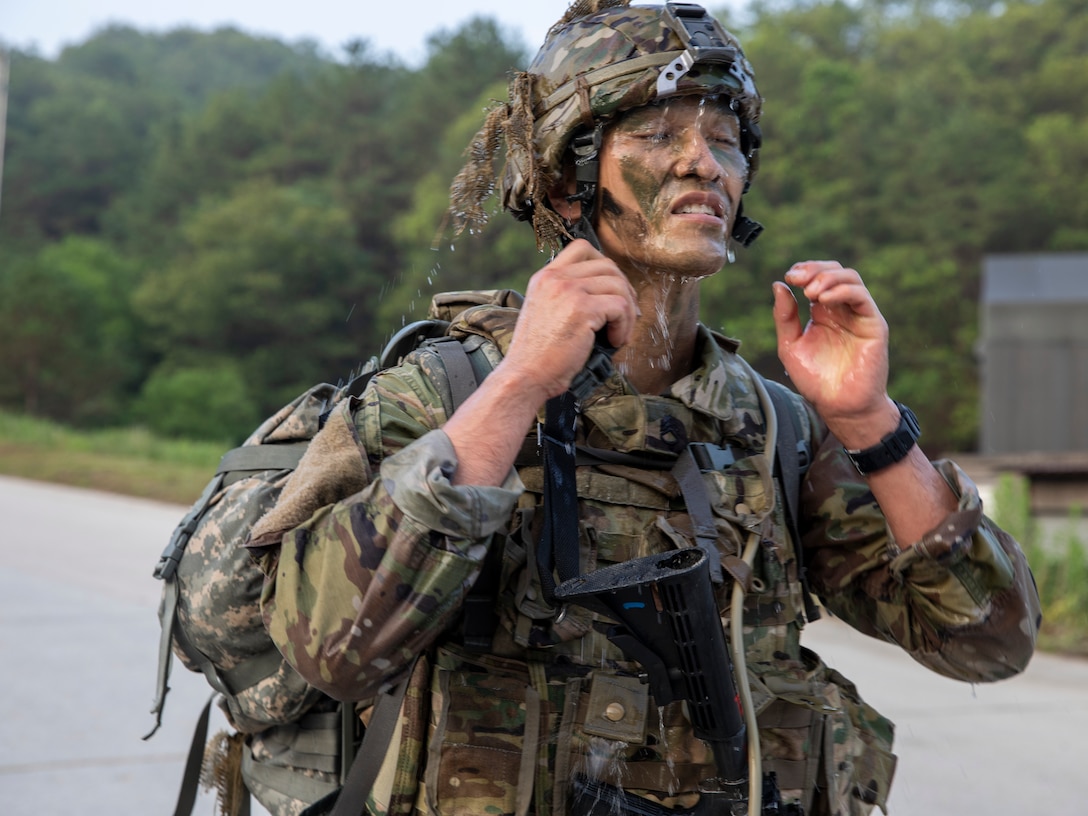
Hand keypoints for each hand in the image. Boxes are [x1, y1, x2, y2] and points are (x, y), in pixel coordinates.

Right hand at [501, 239, 638, 400]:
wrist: (525, 376)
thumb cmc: (537, 355)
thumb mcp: (543, 312)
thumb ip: (564, 297)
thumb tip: (601, 295)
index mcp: (545, 277)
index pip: (581, 249)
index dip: (604, 264)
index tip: (610, 289)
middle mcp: (555, 278)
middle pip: (607, 265)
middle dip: (624, 289)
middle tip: (626, 313)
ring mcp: (569, 291)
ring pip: (618, 284)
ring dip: (627, 310)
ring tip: (619, 333)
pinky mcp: (583, 309)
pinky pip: (620, 306)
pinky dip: (625, 325)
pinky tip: (615, 341)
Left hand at [772, 261, 894, 440]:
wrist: (838, 406)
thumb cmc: (816, 380)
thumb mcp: (790, 346)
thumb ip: (785, 317)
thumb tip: (778, 285)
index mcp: (823, 312)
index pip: (818, 277)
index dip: (805, 270)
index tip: (789, 277)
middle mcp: (842, 310)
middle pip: (835, 272)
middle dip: (814, 269)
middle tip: (797, 278)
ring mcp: (859, 315)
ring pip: (851, 279)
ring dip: (828, 278)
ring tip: (810, 292)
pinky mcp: (874, 325)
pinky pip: (862, 298)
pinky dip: (842, 291)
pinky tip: (824, 298)